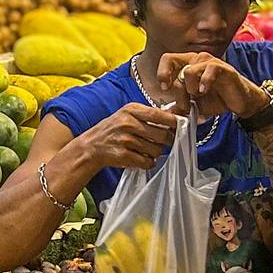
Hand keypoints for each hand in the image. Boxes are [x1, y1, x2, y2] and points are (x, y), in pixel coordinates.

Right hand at [65, 103, 179, 175]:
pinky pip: (147, 162)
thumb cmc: (114, 129)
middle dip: (166, 141)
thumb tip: (178, 114)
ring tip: (146, 150)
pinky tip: (141, 158)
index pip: (160, 115)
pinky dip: (148, 162)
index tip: (180, 126)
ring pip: (156, 150)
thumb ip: (151, 115)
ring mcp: (125, 140)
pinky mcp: (123, 155)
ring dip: (155, 153)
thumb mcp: (128, 115)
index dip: (174, 122)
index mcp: (131, 110)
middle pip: (162, 135)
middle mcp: (128, 123)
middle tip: (163, 142)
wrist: (91, 146)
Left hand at [156, 51, 269, 120]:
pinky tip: (204, 92)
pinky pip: (209, 70)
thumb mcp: (194, 105)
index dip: (162, 73)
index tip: (164, 89)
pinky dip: (204, 83)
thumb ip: (179, 106)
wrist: (240, 102)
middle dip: (176, 89)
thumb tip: (164, 113)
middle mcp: (197, 59)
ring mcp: (210, 62)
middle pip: (173, 63)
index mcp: (188, 64)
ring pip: (188, 71)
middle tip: (184, 103)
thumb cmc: (216, 99)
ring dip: (190, 89)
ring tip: (198, 96)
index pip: (168, 59)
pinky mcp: (223, 68)